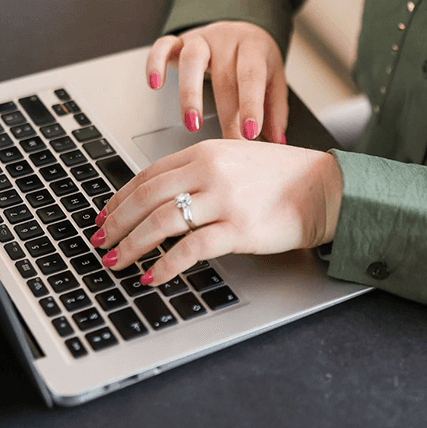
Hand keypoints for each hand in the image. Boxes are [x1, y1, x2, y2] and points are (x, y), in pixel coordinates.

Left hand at [90, 139, 342, 284]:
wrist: (325, 188)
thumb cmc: (283, 176)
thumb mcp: (237, 158)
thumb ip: (201, 169)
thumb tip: (161, 194)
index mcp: (207, 151)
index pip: (149, 175)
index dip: (121, 199)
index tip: (105, 216)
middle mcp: (211, 170)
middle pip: (147, 198)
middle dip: (117, 224)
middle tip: (101, 242)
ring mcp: (225, 199)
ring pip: (161, 222)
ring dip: (132, 245)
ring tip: (117, 261)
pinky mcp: (239, 228)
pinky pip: (190, 249)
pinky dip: (165, 265)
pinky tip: (152, 276)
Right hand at [145, 22, 287, 142]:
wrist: (241, 29)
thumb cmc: (256, 59)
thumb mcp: (274, 79)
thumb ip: (275, 110)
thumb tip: (277, 141)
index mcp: (253, 46)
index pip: (252, 76)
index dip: (251, 105)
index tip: (249, 133)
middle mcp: (227, 39)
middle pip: (223, 75)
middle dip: (225, 114)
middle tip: (225, 145)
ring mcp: (201, 38)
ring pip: (192, 59)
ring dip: (190, 94)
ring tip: (192, 124)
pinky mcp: (179, 40)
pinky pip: (163, 45)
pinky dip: (155, 63)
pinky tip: (155, 85)